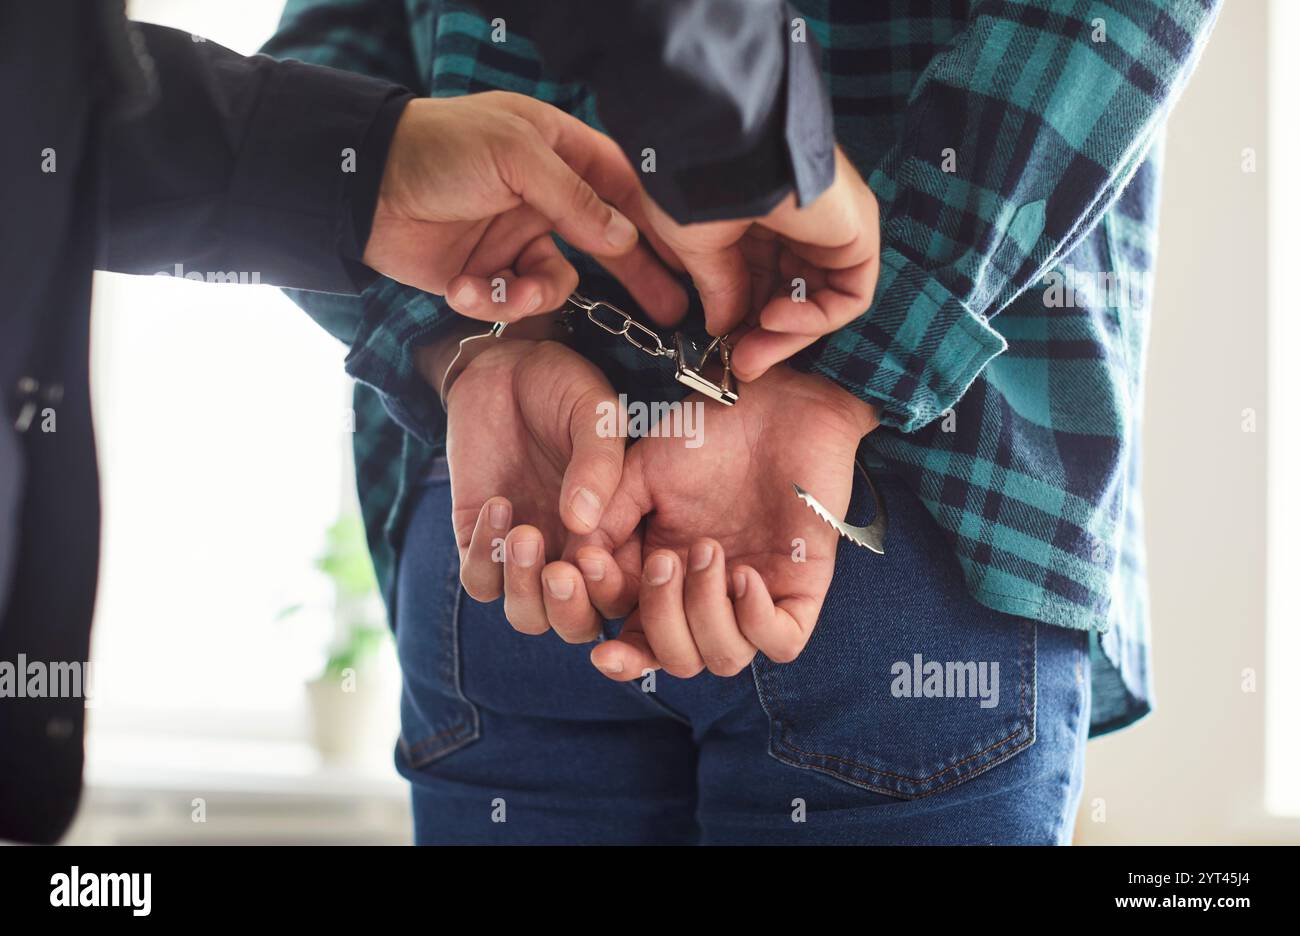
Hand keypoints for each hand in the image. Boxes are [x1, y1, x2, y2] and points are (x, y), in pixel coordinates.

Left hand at [365, 91, 686, 326]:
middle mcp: (546, 195)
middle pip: (608, 242)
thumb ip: (573, 198)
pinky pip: (515, 300)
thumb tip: (624, 239)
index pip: (624, 188)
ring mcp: (518, 236)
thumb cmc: (438, 147)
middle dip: (636, 277)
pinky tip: (462, 287)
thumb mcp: (514, 155)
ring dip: (533, 294)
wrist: (362, 189)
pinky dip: (491, 301)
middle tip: (671, 311)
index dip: (656, 223)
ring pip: (559, 282)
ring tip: (502, 287)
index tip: (687, 258)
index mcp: (560, 150)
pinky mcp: (489, 273)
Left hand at [435, 335, 639, 641]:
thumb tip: (582, 524)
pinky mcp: (478, 541)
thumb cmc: (564, 387)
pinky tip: (497, 505)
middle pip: (576, 624)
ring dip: (524, 590)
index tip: (596, 557)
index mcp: (620, 537)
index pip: (626, 596)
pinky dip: (486, 555)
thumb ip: (599, 464)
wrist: (504, 366)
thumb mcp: (595, 414)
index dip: (614, 592)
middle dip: (569, 610)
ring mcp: (526, 555)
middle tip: (560, 571)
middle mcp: (574, 556)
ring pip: (526, 616)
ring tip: (525, 534)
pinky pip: (479, 580)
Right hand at [543, 365, 878, 678]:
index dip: (610, 631)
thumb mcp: (639, 473)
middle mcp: (707, 597)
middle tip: (662, 560)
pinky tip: (743, 573)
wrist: (774, 402)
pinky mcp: (800, 588)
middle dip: (660, 619)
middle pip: (675, 660)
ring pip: (722, 659)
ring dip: (704, 614)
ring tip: (707, 551)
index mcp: (664, 579)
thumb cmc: (706, 432)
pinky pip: (780, 643)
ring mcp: (755, 596)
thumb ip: (606, 522)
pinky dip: (755, 619)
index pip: (633, 643)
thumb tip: (576, 569)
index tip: (588, 578)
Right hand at [639, 146, 879, 379]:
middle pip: (793, 295)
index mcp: (758, 215)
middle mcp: (798, 221)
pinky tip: (774, 319)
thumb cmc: (697, 181)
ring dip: (787, 335)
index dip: (741, 320)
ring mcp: (831, 227)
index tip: (720, 348)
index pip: (761, 282)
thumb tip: (721, 327)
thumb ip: (718, 288)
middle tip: (739, 365)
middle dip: (764, 336)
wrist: (724, 146)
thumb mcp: (697, 245)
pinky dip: (816, 319)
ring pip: (822, 301)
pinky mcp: (857, 232)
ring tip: (751, 350)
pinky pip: (849, 294)